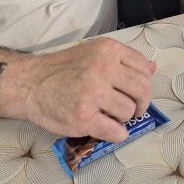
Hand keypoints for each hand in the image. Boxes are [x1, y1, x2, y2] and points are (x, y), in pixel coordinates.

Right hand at [24, 38, 155, 142]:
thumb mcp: (94, 51)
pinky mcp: (85, 117)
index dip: (144, 82)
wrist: (31, 83)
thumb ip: (123, 59)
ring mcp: (94, 93)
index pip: (144, 68)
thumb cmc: (63, 68)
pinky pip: (117, 132)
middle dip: (140, 103)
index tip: (135, 90)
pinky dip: (117, 134)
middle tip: (131, 108)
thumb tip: (152, 67)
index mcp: (108, 50)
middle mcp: (103, 68)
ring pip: (129, 112)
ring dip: (123, 118)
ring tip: (109, 114)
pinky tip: (107, 127)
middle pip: (142, 90)